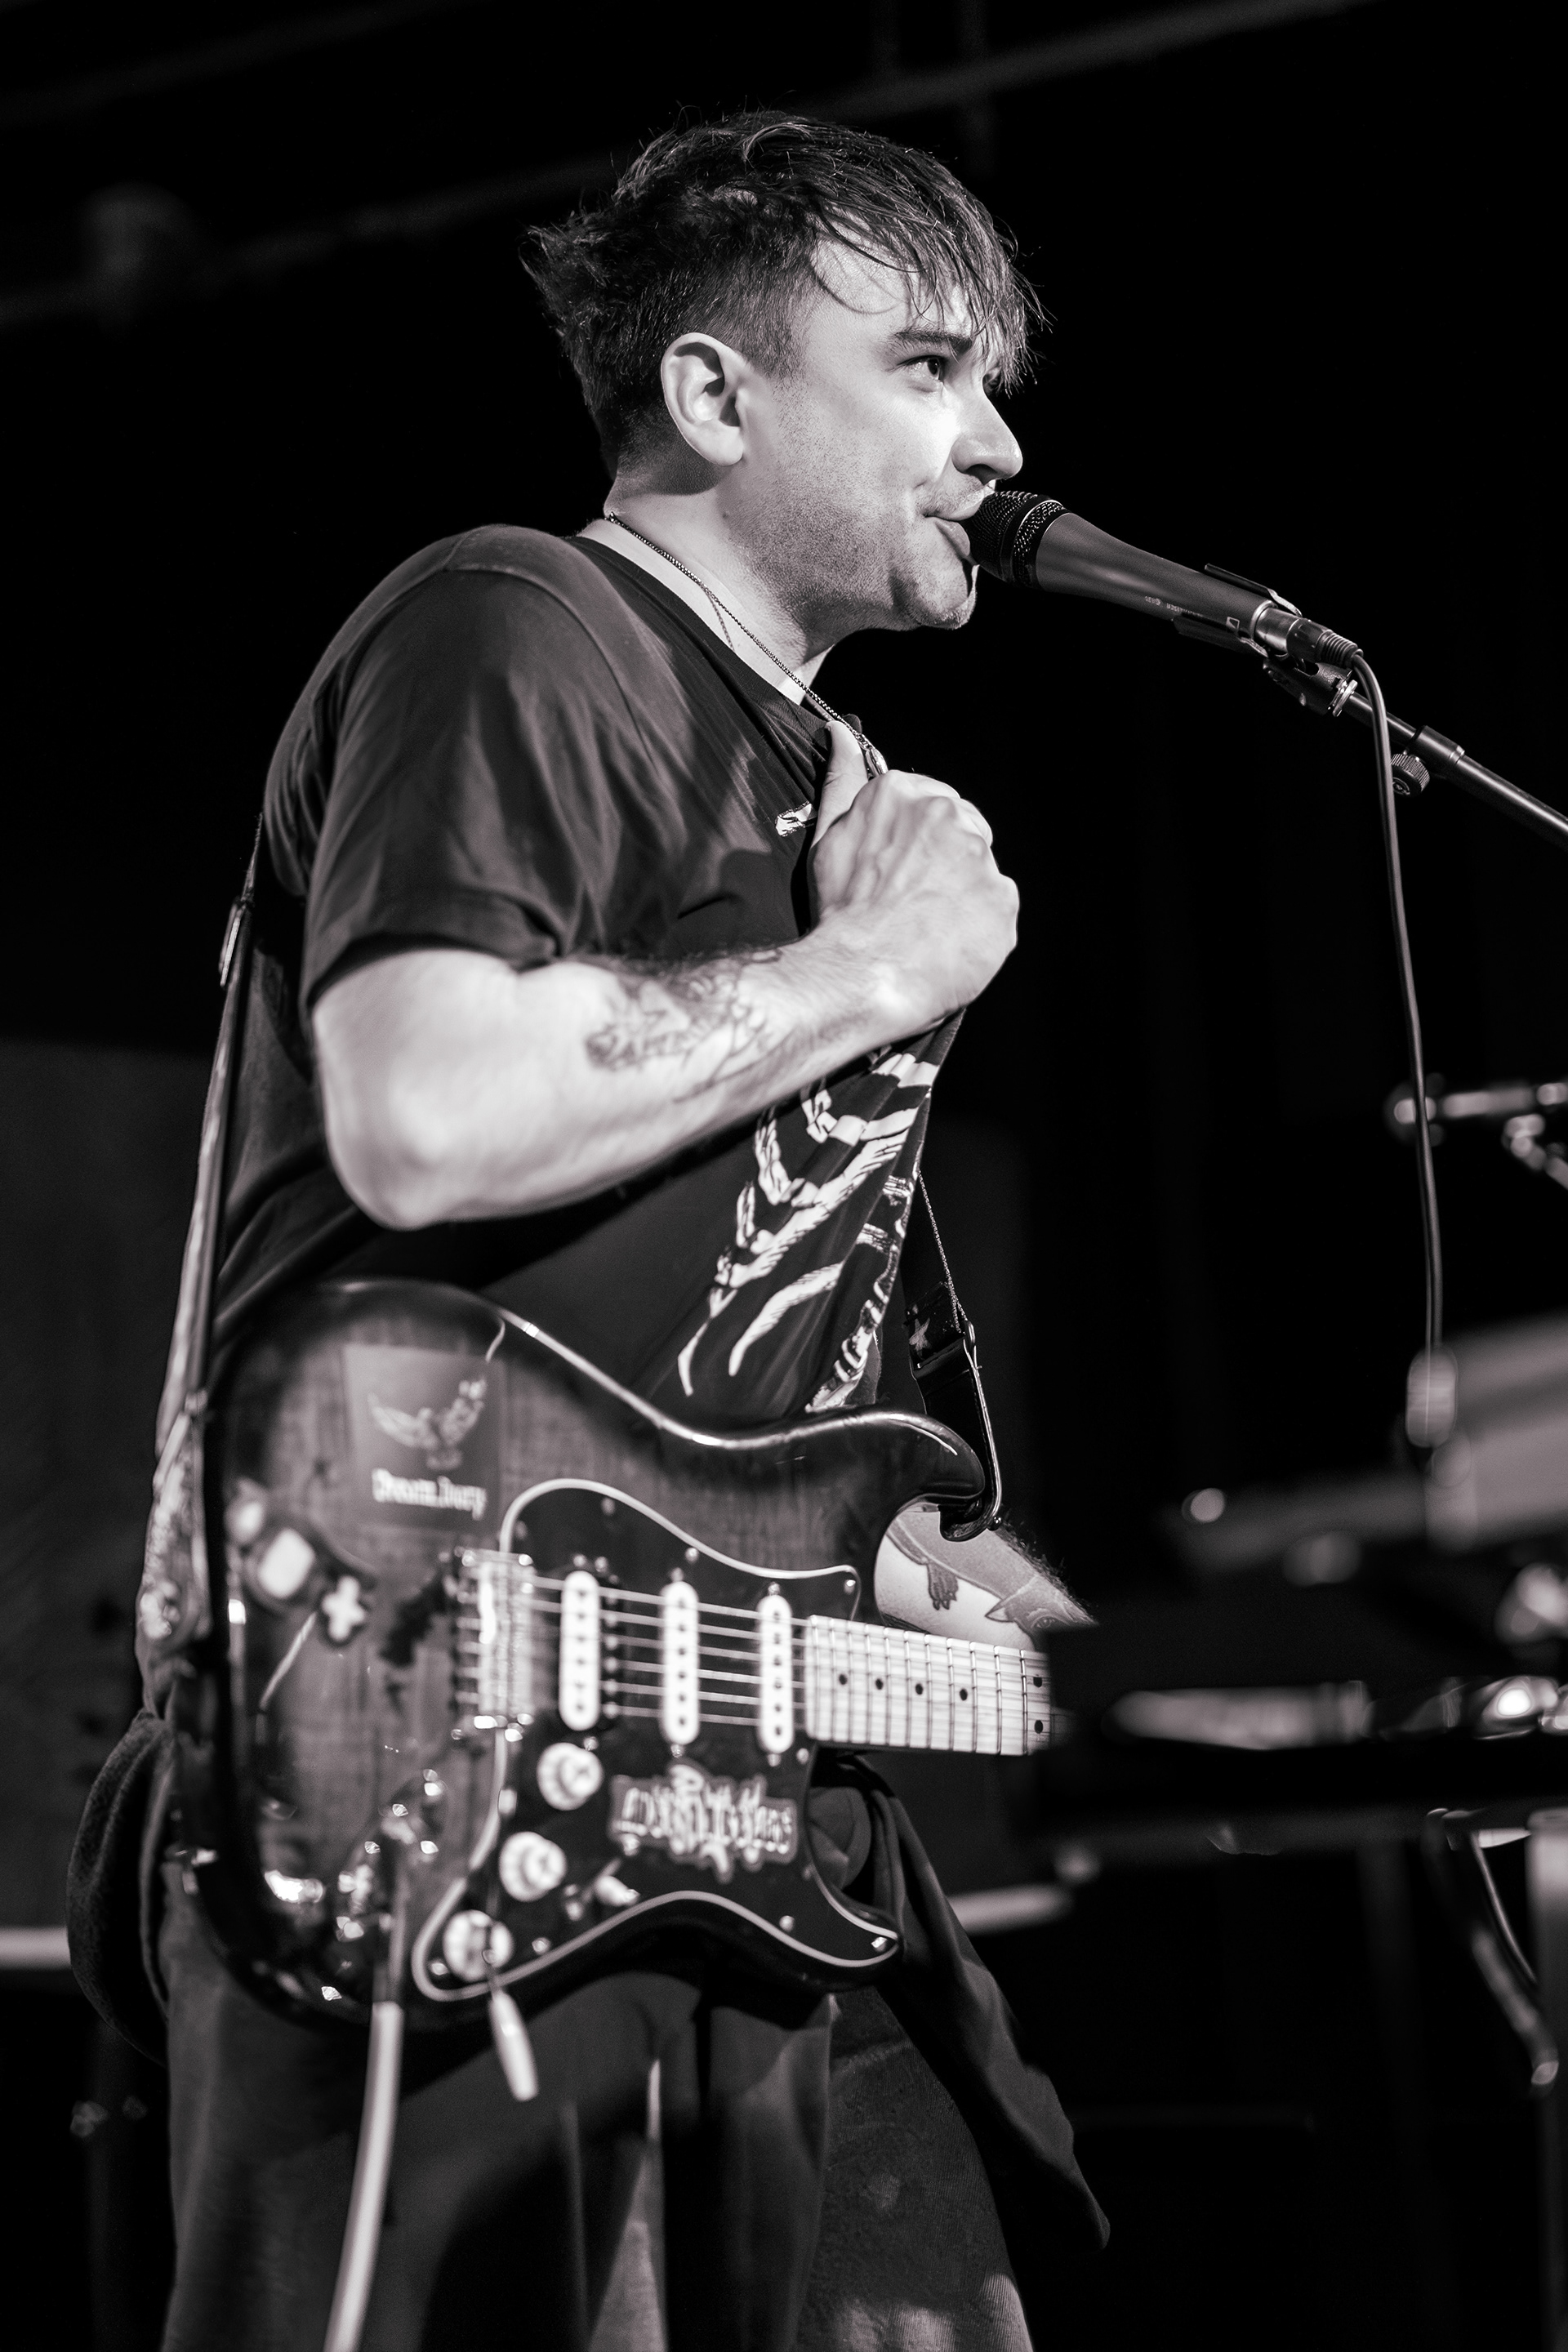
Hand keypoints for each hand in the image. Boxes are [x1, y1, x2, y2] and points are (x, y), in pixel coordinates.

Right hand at [809, 719, 1018, 1034]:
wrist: (858, 976)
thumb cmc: (839, 911)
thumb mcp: (828, 836)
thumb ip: (841, 779)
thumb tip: (839, 732)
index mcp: (904, 793)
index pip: (931, 806)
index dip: (917, 845)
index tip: (900, 871)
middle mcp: (948, 814)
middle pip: (963, 833)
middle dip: (944, 864)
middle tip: (912, 903)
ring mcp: (981, 857)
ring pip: (980, 873)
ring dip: (961, 896)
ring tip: (926, 927)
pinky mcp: (1004, 899)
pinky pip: (998, 910)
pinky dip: (979, 928)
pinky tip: (947, 943)